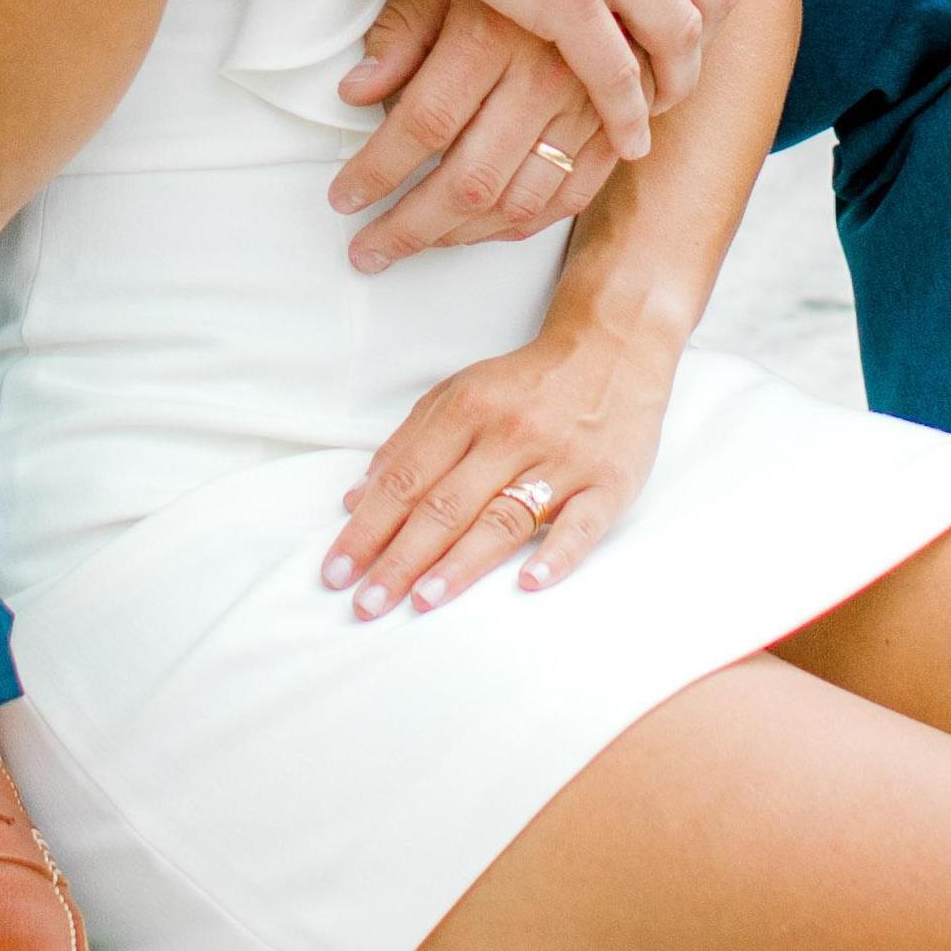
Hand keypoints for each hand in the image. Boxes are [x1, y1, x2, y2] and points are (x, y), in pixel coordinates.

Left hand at [325, 312, 678, 614]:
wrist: (613, 347)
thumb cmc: (526, 384)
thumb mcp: (458, 394)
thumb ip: (407, 444)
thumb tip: (355, 499)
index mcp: (468, 410)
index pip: (406, 480)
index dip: (367, 528)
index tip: (337, 571)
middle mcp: (511, 435)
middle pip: (446, 506)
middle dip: (400, 559)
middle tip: (367, 603)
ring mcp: (563, 460)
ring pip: (504, 517)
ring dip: (460, 563)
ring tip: (422, 600)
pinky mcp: (609, 482)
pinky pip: (583, 524)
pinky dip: (558, 553)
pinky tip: (528, 582)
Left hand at [329, 0, 611, 266]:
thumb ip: (401, 33)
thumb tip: (356, 94)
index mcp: (492, 36)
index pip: (423, 126)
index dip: (376, 172)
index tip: (343, 198)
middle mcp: (544, 77)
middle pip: (469, 182)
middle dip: (409, 228)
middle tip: (368, 250)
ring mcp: (587, 107)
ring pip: (519, 203)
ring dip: (460, 237)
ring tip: (418, 242)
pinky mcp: (615, 123)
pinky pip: (571, 196)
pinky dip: (523, 225)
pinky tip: (483, 229)